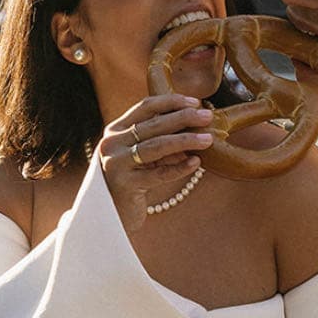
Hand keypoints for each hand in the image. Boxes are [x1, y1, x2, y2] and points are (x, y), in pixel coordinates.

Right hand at [99, 94, 214, 233]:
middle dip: (184, 118)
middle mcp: (112, 144)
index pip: (145, 107)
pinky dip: (179, 168)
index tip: (195, 102)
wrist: (109, 216)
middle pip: (153, 125)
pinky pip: (159, 174)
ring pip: (156, 146)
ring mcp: (117, 164)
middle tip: (207, 117)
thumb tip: (196, 131)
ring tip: (208, 139)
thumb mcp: (142, 157)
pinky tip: (196, 163)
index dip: (171, 102)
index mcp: (115, 130)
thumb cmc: (131, 181)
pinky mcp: (125, 185)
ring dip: (185, 140)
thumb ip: (161, 143)